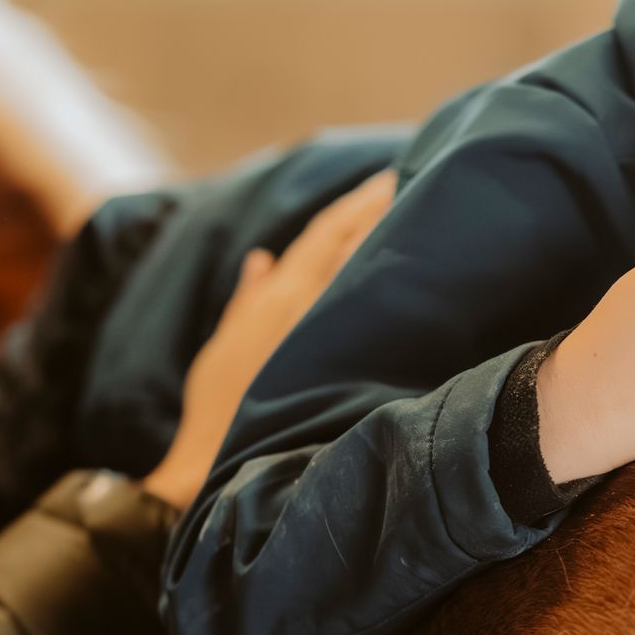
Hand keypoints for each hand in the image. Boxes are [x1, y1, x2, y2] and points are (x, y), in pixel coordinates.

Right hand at [142, 170, 395, 504]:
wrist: (215, 458)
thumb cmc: (216, 404)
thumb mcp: (223, 343)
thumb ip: (246, 299)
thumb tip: (261, 258)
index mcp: (274, 296)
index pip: (319, 236)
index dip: (351, 206)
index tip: (382, 182)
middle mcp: (300, 302)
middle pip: (347, 242)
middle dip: (377, 208)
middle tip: (413, 177)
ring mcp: (319, 328)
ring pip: (361, 267)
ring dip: (387, 235)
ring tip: (419, 206)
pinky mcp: (335, 359)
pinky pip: (367, 308)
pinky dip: (387, 280)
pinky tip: (412, 268)